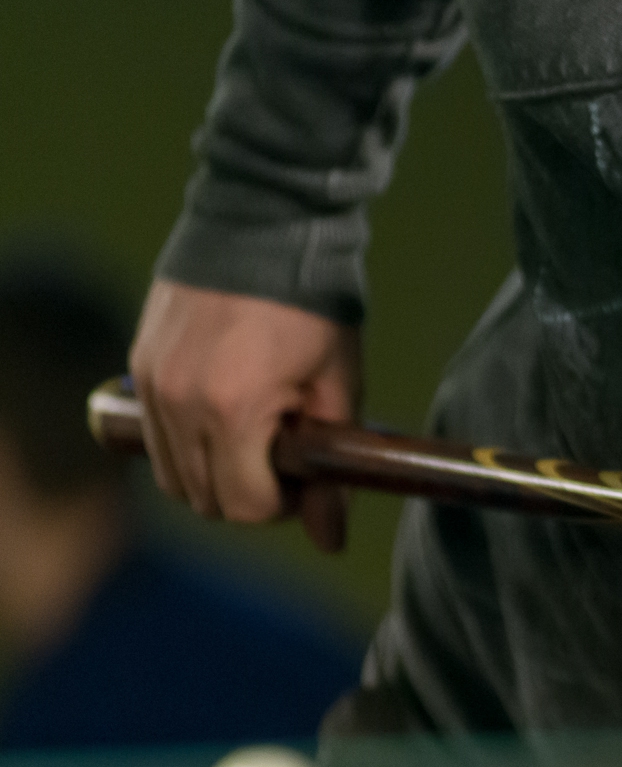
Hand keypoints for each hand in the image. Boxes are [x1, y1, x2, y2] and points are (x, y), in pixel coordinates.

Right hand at [128, 279, 361, 552]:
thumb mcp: (338, 388)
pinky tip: (230, 414)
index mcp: (233, 411)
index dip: (285, 506)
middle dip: (251, 496)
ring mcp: (151, 386)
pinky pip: (154, 436)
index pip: (246, 506)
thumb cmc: (317, 306)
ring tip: (261, 437)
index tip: (311, 480)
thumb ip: (331, 470)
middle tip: (290, 462)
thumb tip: (331, 541)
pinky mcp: (138, 367)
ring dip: (215, 475)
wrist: (268, 225)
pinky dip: (188, 444)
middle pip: (204, 500)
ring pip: (172, 476)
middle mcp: (179, 404)